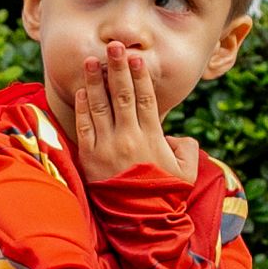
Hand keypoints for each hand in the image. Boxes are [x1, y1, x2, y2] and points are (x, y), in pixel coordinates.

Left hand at [73, 40, 190, 181]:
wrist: (142, 222)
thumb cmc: (166, 195)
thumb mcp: (186, 171)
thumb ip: (186, 149)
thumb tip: (177, 137)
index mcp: (152, 138)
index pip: (145, 99)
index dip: (140, 76)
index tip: (136, 57)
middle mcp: (128, 138)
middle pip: (121, 95)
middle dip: (117, 69)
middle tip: (113, 46)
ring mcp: (106, 146)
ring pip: (99, 106)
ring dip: (95, 81)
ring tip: (91, 60)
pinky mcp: (89, 157)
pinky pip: (84, 126)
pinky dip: (82, 107)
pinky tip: (80, 91)